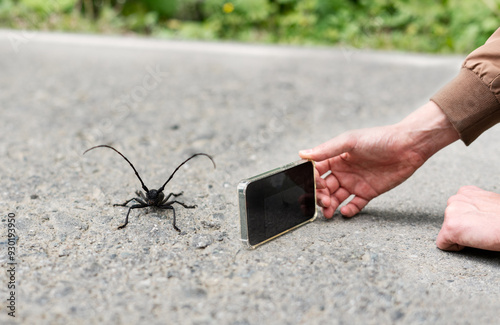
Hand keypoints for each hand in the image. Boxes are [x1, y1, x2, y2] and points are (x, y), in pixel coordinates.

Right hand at [299, 125, 426, 217]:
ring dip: (330, 205)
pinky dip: (349, 210)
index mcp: (336, 157)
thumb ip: (326, 149)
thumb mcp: (350, 141)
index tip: (315, 185)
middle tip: (323, 201)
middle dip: (320, 196)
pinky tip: (345, 212)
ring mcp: (355, 182)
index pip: (317, 171)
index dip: (313, 180)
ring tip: (329, 212)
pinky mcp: (368, 192)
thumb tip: (302, 154)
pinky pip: (355, 204)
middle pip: (324, 187)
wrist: (409, 146)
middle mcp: (343, 171)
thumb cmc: (379, 138)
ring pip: (336, 198)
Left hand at [436, 186, 499, 250]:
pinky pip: (442, 244)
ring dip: (460, 236)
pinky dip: (454, 248)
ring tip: (479, 234)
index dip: (468, 221)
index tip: (482, 223)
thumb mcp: (490, 204)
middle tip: (482, 230)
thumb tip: (471, 215)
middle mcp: (455, 199)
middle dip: (462, 228)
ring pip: (446, 232)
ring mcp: (450, 213)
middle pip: (449, 220)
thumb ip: (475, 205)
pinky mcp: (449, 228)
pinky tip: (471, 242)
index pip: (456, 211)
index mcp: (466, 192)